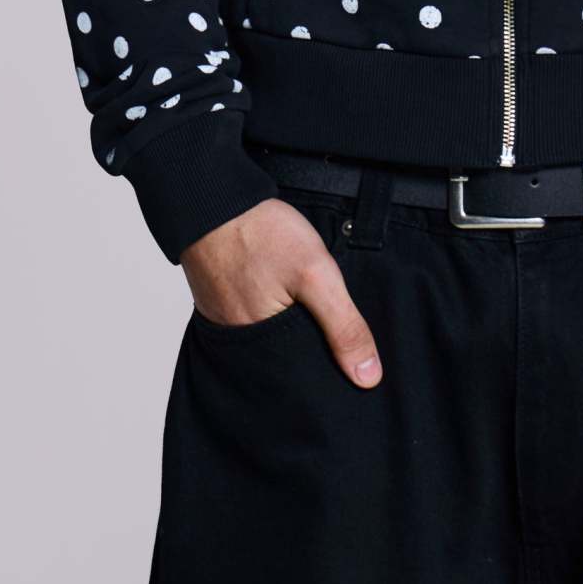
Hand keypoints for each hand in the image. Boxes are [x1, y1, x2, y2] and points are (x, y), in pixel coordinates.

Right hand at [181, 197, 383, 387]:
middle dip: (315, 350)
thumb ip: (343, 326)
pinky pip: (257, 320)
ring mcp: (229, 325)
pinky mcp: (224, 305)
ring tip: (312, 309)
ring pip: (275, 341)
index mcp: (261, 352)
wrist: (214, 201)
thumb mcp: (316, 275)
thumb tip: (369, 378)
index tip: (351, 364)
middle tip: (333, 326)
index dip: (330, 373)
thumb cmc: (260, 235)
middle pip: (290, 363)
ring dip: (296, 329)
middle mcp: (240, 348)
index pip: (303, 382)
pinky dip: (276, 311)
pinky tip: (287, 295)